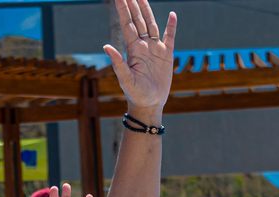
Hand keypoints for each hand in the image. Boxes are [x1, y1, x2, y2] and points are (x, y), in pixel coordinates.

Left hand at [103, 0, 176, 114]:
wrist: (149, 104)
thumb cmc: (135, 94)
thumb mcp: (125, 79)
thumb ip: (117, 63)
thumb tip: (106, 46)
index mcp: (133, 49)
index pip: (128, 24)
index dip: (123, 10)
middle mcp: (143, 45)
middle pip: (138, 20)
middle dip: (133, 5)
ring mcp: (155, 49)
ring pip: (152, 24)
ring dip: (147, 10)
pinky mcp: (166, 54)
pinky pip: (170, 36)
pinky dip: (171, 26)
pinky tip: (172, 15)